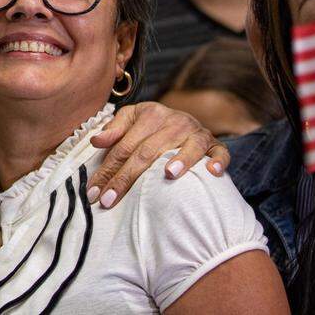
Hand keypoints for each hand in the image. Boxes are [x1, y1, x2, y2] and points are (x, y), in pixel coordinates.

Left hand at [86, 102, 228, 208]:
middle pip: (147, 152)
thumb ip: (114, 130)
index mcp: (150, 114)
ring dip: (180, 160)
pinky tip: (211, 171)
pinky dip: (217, 160)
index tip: (94, 192)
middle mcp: (174, 121)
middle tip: (109, 200)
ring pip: (187, 147)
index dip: (107, 169)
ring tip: (168, 175)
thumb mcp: (131, 119)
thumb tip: (96, 142)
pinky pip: (220, 152)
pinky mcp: (214, 144)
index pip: (124, 146)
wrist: (185, 120)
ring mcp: (196, 132)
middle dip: (126, 178)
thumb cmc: (152, 126)